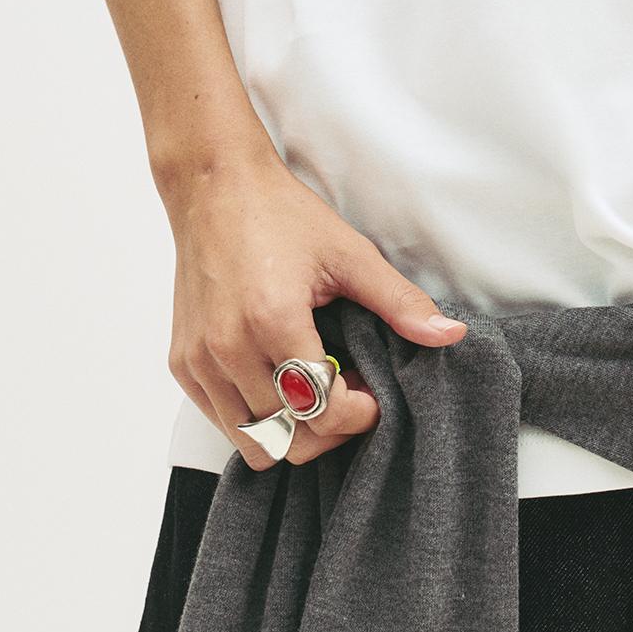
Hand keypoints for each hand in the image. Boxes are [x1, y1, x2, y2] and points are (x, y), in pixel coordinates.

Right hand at [164, 138, 468, 469]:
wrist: (214, 189)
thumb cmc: (279, 215)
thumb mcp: (350, 253)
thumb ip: (400, 301)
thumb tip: (450, 334)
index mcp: (272, 321)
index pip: (322, 413)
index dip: (359, 414)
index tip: (372, 389)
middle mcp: (228, 348)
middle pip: (290, 441)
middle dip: (330, 430)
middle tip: (349, 393)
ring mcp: (199, 361)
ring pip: (253, 443)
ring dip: (292, 429)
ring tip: (314, 386)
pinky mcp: (182, 364)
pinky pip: (223, 422)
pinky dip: (258, 416)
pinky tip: (281, 378)